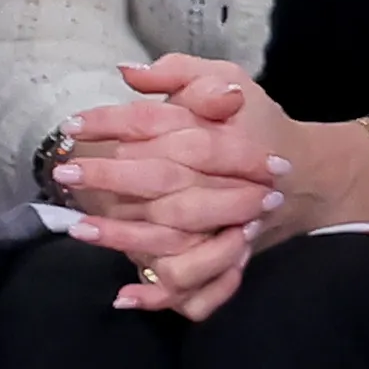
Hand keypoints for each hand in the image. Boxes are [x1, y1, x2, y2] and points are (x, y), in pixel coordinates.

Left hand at [50, 55, 301, 317]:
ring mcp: (225, 226)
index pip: (159, 125)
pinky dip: (160, 296)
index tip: (72, 125)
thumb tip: (128, 73)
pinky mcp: (226, 258)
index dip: (112, 123)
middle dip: (110, 178)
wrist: (303, 179)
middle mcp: (221, 182)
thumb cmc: (255, 124)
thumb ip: (180, 74)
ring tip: (78, 228)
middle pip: (162, 179)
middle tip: (66, 172)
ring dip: (122, 236)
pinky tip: (123, 295)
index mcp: (217, 136)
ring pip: (172, 235)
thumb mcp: (228, 81)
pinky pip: (196, 287)